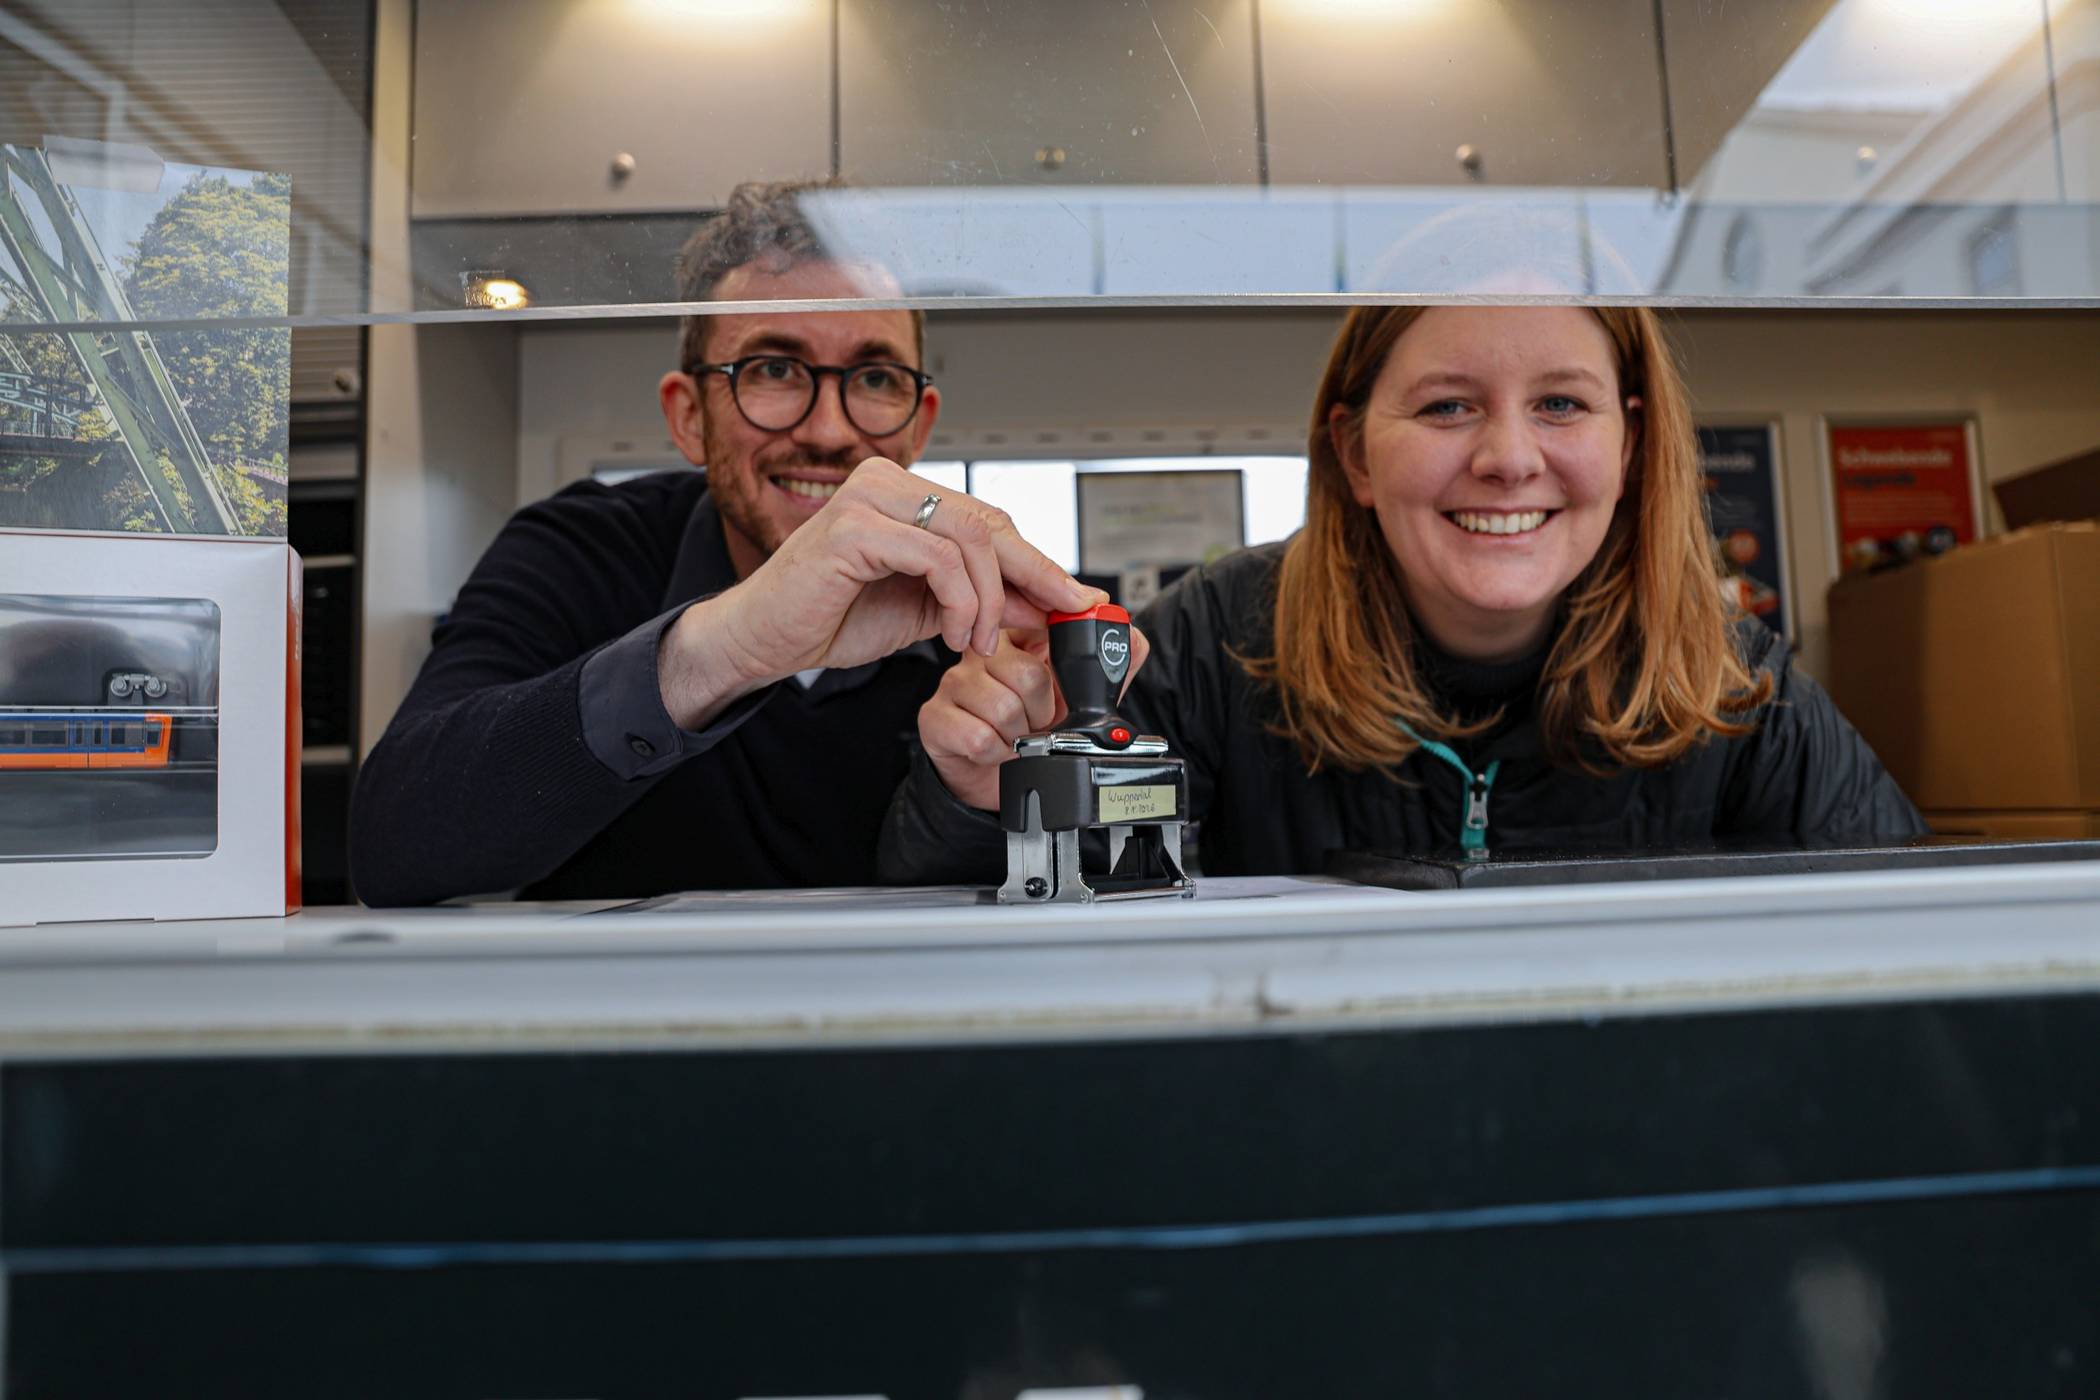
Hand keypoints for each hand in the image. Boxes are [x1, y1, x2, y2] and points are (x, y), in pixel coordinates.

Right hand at [659, 459, 1099, 727]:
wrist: (764, 639)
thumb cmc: (830, 617)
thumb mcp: (925, 610)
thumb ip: (977, 599)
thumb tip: (1040, 602)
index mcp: (904, 493)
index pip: (988, 520)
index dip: (1036, 561)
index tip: (1071, 598)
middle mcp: (888, 482)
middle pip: (987, 522)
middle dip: (1030, 576)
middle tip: (1053, 616)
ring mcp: (869, 498)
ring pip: (969, 539)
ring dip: (988, 599)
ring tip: (977, 640)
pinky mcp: (854, 526)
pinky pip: (936, 558)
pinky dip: (959, 601)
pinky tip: (953, 633)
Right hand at [919, 624, 1150, 810]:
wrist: (997, 779)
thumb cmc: (1033, 731)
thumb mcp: (1081, 698)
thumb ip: (1113, 667)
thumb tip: (1134, 638)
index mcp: (1017, 638)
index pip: (1038, 621)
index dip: (1057, 647)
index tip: (1064, 666)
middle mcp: (982, 653)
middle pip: (1027, 673)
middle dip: (1043, 711)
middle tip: (1037, 720)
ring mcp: (954, 683)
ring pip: (1002, 707)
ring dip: (1019, 735)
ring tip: (1016, 737)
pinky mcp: (935, 717)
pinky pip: (978, 736)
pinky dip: (996, 754)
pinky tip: (994, 750)